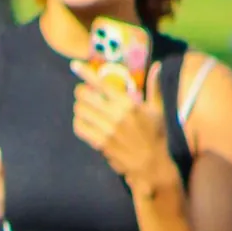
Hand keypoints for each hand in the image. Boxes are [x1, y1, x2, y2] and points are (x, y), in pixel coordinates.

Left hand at [70, 60, 178, 197]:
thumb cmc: (155, 135)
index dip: (85, 73)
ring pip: (81, 111)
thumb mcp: (157, 109)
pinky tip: (84, 122)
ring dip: (79, 107)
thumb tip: (157, 66)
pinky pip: (80, 128)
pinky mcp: (100, 143)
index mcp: (129, 103)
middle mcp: (116, 114)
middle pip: (86, 96)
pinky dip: (78, 123)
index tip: (74, 66)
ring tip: (84, 108)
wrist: (150, 164)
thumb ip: (154, 87)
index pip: (102, 83)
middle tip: (84, 93)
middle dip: (81, 92)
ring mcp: (106, 130)